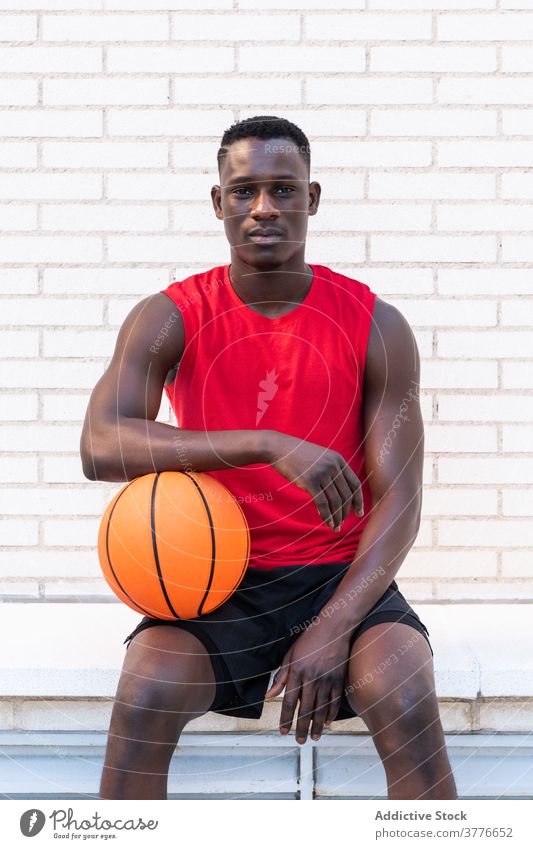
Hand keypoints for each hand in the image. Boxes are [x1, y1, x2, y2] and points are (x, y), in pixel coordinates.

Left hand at [264, 622, 351, 743]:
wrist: (333, 628)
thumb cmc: (309, 640)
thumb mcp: (290, 655)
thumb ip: (280, 677)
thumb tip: (268, 695)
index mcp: (297, 672)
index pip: (289, 702)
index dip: (285, 719)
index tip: (283, 731)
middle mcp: (312, 678)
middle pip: (306, 709)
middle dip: (302, 728)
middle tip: (299, 741)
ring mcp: (327, 679)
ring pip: (321, 708)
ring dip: (317, 725)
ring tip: (314, 737)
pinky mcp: (339, 679)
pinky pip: (335, 701)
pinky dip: (331, 714)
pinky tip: (328, 723)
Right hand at [265, 432, 363, 530]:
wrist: (279, 448)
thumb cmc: (299, 455)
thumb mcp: (321, 457)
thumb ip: (332, 470)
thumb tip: (340, 493)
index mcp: (338, 459)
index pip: (355, 484)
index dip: (359, 500)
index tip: (359, 513)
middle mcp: (333, 466)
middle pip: (346, 494)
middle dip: (346, 512)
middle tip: (343, 522)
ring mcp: (321, 473)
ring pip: (336, 501)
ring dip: (337, 517)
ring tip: (336, 526)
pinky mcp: (309, 481)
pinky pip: (322, 503)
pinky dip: (327, 516)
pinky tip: (328, 523)